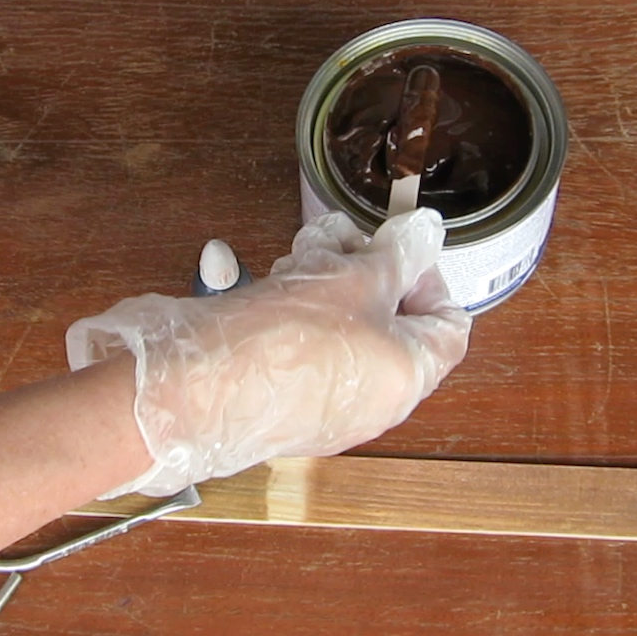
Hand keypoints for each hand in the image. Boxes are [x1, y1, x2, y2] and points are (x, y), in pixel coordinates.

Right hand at [67, 209, 472, 497]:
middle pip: (390, 322)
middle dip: (367, 266)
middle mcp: (370, 400)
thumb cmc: (279, 343)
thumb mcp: (354, 280)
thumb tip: (427, 233)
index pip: (448, 328)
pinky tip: (274, 278)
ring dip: (327, 278)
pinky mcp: (279, 395)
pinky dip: (298, 308)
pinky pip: (305, 345)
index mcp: (405, 378)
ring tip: (300, 250)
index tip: (401, 244)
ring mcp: (323, 402)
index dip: (430, 276)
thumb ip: (398, 256)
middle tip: (341, 235)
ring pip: (343, 328)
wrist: (187, 390)